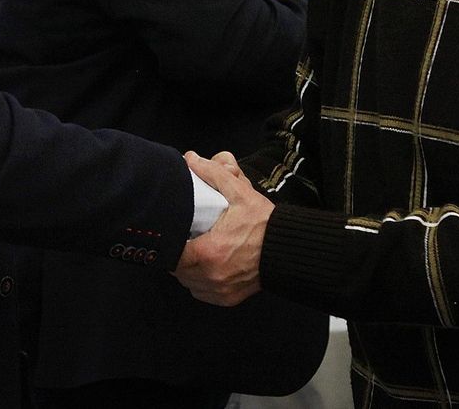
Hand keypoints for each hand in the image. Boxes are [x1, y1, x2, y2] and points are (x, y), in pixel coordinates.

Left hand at [173, 150, 272, 306]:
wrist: (288, 248)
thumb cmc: (264, 223)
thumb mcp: (240, 193)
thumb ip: (213, 174)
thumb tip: (191, 159)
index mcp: (209, 253)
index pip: (172, 255)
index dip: (170, 244)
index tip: (176, 233)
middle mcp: (212, 276)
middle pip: (178, 270)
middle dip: (179, 256)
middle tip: (186, 240)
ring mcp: (221, 290)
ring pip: (189, 283)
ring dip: (188, 270)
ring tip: (196, 253)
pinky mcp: (229, 298)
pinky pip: (203, 293)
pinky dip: (201, 283)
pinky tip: (207, 267)